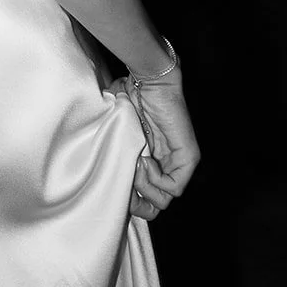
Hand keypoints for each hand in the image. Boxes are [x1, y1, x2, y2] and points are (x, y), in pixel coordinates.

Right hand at [115, 72, 199, 221]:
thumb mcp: (114, 131)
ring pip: (163, 199)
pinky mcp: (188, 159)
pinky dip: (155, 179)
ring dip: (143, 185)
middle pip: (155, 205)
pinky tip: (145, 160)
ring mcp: (179, 164)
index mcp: (149, 161)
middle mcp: (166, 166)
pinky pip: (173, 187)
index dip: (129, 201)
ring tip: (134, 162)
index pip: (145, 200)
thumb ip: (111, 151)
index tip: (114, 187)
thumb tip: (98, 174)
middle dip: (135, 199)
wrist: (147, 81)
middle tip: (124, 176)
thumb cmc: (128, 98)